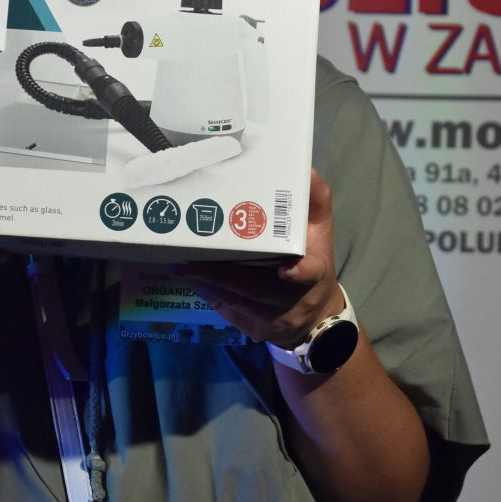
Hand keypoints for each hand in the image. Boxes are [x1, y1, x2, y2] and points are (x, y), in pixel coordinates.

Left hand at [175, 170, 341, 346]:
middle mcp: (293, 300)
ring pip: (236, 302)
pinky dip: (208, 295)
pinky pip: (228, 313)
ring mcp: (273, 320)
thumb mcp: (320, 232)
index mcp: (314, 272)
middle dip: (220, 275)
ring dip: (207, 285)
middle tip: (188, 262)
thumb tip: (305, 170)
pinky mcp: (255, 331)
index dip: (300, 272)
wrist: (316, 318)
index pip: (311, 272)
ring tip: (180, 268)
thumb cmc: (313, 262)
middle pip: (256, 289)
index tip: (288, 270)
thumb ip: (315, 202)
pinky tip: (190, 281)